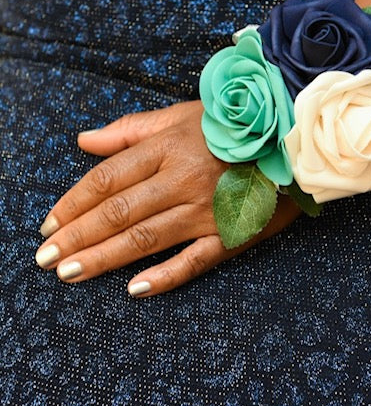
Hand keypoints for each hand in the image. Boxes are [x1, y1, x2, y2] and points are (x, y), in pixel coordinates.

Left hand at [35, 101, 299, 296]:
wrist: (291, 138)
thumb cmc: (230, 125)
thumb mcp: (179, 116)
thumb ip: (129, 129)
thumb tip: (83, 140)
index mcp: (167, 147)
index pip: (108, 178)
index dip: (74, 202)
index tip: (48, 224)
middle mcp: (182, 179)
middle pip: (118, 212)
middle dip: (77, 236)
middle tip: (45, 258)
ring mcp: (206, 209)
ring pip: (145, 238)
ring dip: (104, 258)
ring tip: (69, 273)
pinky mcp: (231, 233)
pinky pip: (195, 259)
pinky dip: (165, 276)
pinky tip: (134, 289)